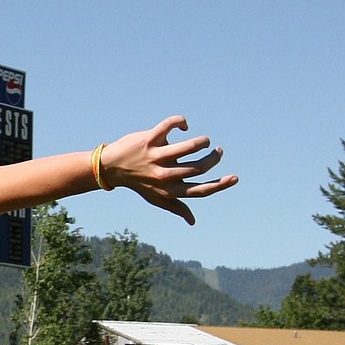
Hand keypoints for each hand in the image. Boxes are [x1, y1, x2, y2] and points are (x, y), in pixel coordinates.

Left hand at [102, 116, 236, 224]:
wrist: (110, 168)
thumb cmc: (138, 183)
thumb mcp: (156, 198)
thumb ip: (176, 206)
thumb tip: (192, 221)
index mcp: (169, 190)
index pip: (200, 191)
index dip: (220, 185)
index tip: (234, 177)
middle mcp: (164, 175)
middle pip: (199, 167)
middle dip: (213, 158)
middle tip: (217, 151)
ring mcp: (156, 157)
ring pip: (190, 146)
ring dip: (202, 141)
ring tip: (204, 141)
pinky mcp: (149, 139)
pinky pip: (170, 125)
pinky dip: (181, 122)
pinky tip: (183, 126)